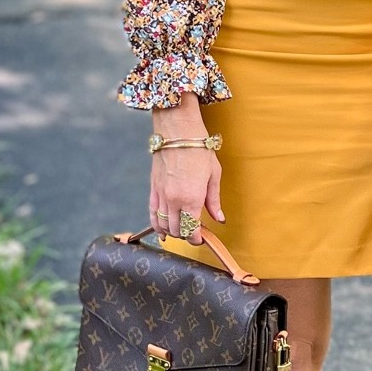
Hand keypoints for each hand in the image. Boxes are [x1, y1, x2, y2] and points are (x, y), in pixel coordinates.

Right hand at [148, 94, 223, 242]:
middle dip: (186, 235)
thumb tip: (219, 219)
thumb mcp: (214, 175)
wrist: (178, 131)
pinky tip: (161, 231)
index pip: (191, 230)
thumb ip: (214, 200)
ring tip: (181, 230)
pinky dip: (156, 225)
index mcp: (192, 199)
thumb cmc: (199, 150)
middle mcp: (174, 200)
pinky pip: (152, 213)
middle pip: (177, 230)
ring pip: (163, 225)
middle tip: (194, 232)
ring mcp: (161, 195)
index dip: (196, 239)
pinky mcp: (153, 188)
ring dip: (172, 232)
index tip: (201, 239)